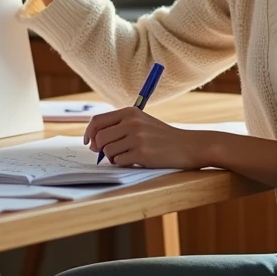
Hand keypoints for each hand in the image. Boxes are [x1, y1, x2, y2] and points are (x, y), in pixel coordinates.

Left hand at [83, 106, 208, 170]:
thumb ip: (119, 126)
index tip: (89, 142)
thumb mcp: (141, 122)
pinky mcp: (142, 153)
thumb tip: (94, 141)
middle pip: (100, 138)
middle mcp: (131, 122)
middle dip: (100, 149)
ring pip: (108, 151)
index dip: (89, 133)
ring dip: (113, 157)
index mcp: (129, 112)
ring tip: (127, 155)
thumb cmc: (161, 136)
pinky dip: (123, 164)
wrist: (187, 145)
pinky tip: (135, 160)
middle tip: (107, 154)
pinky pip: (119, 162)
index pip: (97, 121)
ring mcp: (137, 138)